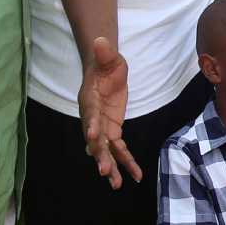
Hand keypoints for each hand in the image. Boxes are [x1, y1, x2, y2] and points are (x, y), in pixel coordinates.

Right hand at [78, 36, 138, 187]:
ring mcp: (101, 126)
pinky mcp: (112, 131)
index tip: (93, 137)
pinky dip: (126, 162)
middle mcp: (92, 117)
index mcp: (89, 100)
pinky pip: (119, 150)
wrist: (105, 70)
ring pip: (105, 150)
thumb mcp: (109, 56)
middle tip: (104, 171)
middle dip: (99, 155)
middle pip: (94, 139)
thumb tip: (100, 40)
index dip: (90, 125)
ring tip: (116, 184)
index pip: (89, 113)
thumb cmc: (106, 63)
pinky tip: (136, 176)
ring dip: (110, 166)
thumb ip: (105, 52)